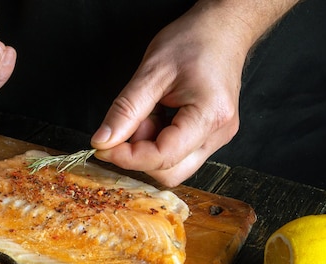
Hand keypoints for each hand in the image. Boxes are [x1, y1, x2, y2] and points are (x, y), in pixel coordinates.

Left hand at [90, 0, 297, 186]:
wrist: (222, 29)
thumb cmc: (194, 42)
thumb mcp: (151, 72)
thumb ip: (125, 110)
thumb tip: (103, 141)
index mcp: (210, 116)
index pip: (163, 157)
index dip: (128, 157)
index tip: (104, 146)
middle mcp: (219, 134)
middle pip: (170, 172)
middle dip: (139, 156)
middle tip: (130, 125)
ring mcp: (217, 138)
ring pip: (173, 167)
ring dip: (149, 149)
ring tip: (148, 115)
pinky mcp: (210, 137)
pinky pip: (178, 154)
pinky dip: (158, 142)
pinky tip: (157, 117)